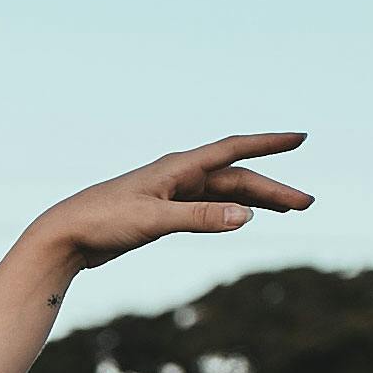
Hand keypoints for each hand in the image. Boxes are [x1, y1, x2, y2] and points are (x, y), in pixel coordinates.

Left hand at [19, 133, 314, 272]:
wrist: (65, 235)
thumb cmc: (103, 222)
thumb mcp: (154, 221)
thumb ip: (200, 219)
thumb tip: (247, 217)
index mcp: (178, 167)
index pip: (233, 149)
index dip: (269, 144)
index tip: (301, 138)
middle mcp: (179, 174)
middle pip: (237, 178)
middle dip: (273, 188)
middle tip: (308, 203)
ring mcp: (173, 192)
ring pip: (225, 193)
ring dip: (257, 200)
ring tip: (292, 209)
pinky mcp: (164, 211)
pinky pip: (209, 207)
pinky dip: (231, 211)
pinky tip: (247, 217)